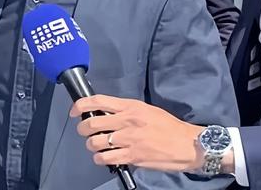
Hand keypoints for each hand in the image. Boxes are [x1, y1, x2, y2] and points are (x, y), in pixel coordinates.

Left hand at [70, 95, 203, 172]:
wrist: (186, 144)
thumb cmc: (168, 127)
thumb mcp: (146, 110)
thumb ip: (125, 111)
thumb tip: (105, 114)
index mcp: (131, 107)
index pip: (98, 101)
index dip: (80, 105)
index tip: (74, 111)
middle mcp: (127, 121)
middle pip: (91, 123)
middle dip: (82, 129)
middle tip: (85, 132)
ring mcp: (129, 140)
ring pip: (95, 143)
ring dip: (92, 146)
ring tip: (98, 146)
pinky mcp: (132, 156)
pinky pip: (105, 158)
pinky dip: (101, 159)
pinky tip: (106, 157)